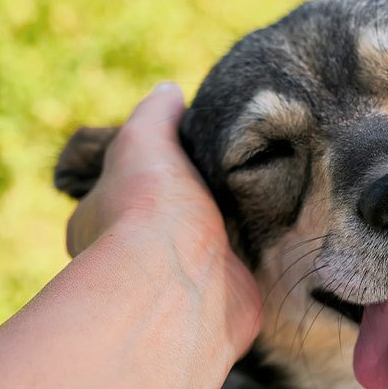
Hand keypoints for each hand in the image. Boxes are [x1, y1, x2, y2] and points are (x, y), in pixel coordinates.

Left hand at [65, 82, 261, 359]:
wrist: (185, 284)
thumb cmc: (152, 211)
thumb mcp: (144, 140)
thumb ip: (156, 114)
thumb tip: (170, 91)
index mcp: (103, 219)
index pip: (126, 188)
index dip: (154, 169)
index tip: (189, 151)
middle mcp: (139, 256)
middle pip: (174, 218)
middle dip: (202, 199)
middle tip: (240, 169)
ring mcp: (185, 281)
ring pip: (213, 244)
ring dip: (237, 226)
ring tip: (272, 190)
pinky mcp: (229, 298)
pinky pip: (247, 269)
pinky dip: (263, 253)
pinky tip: (284, 228)